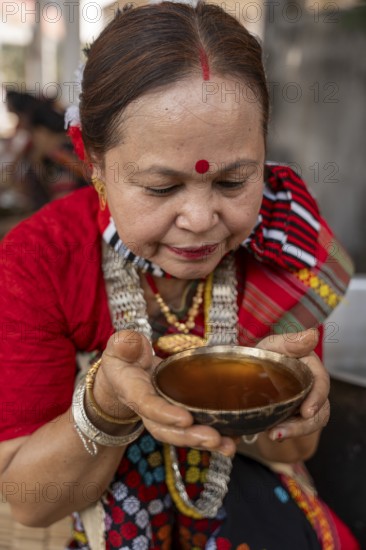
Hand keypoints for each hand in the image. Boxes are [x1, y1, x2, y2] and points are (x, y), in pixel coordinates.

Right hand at [93, 330, 235, 454]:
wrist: (124, 374)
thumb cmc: (124, 357)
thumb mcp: (120, 346)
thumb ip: (124, 343)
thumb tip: (130, 344)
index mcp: (133, 390)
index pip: (148, 405)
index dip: (165, 413)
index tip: (185, 418)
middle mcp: (148, 409)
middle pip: (166, 429)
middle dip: (190, 436)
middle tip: (214, 438)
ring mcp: (163, 416)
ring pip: (181, 434)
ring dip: (205, 443)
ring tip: (228, 446)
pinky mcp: (177, 416)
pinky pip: (193, 430)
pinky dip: (213, 439)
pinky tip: (233, 439)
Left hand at [256, 328, 329, 440]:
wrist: (245, 381)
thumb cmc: (261, 358)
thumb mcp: (269, 348)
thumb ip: (289, 342)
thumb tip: (313, 334)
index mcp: (308, 364)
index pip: (320, 380)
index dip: (317, 397)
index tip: (307, 412)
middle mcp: (312, 383)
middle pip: (319, 406)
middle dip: (304, 422)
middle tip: (284, 430)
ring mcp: (306, 401)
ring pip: (311, 421)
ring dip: (294, 430)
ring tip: (274, 435)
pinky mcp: (298, 416)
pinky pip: (299, 428)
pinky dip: (287, 433)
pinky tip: (274, 435)